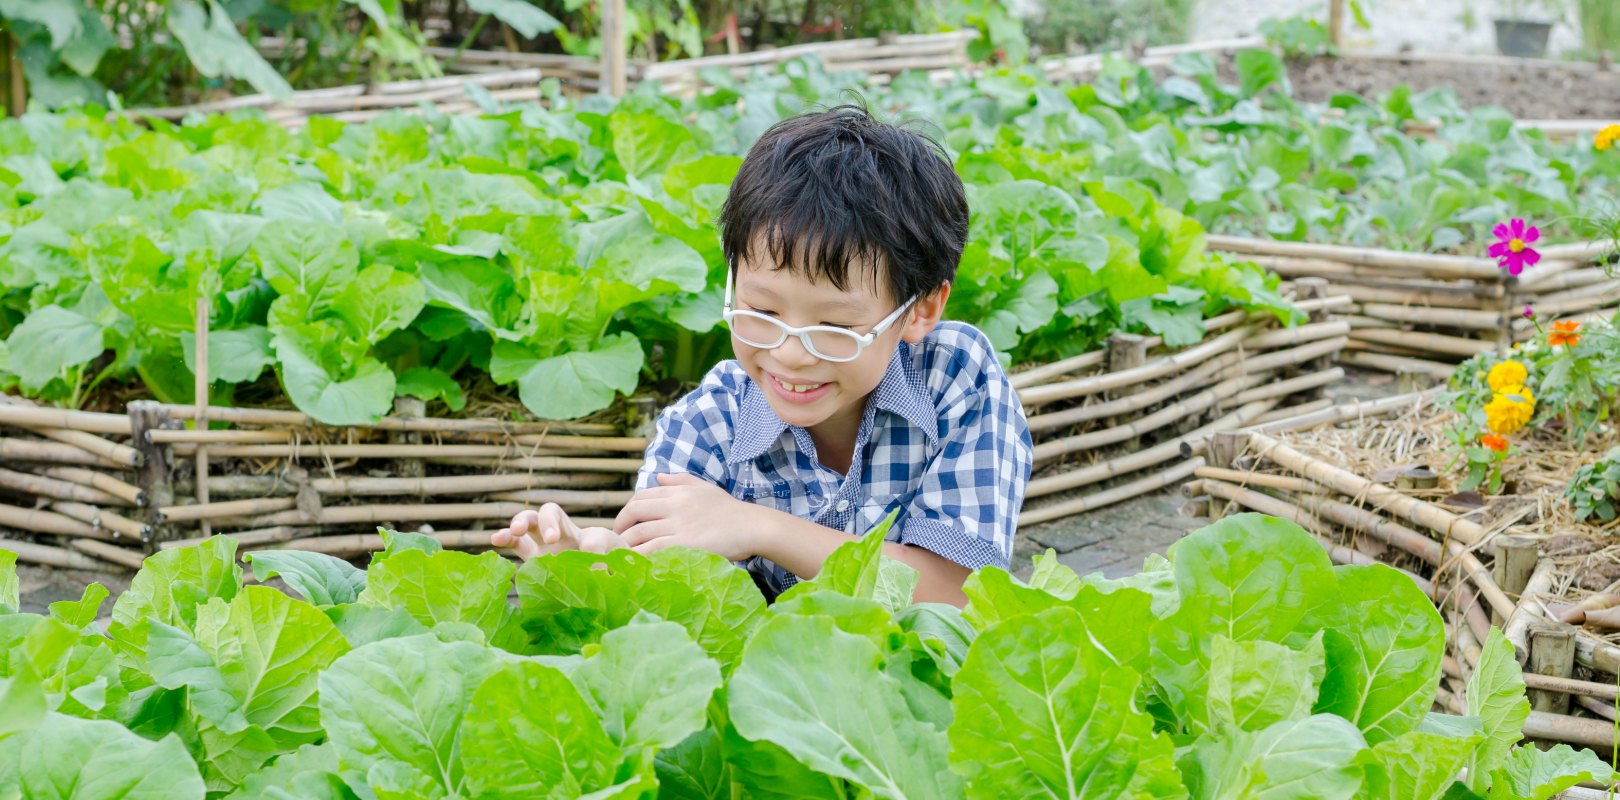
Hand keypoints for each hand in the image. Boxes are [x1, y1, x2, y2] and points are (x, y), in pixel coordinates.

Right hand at [491, 503, 626, 560]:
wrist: (617, 575)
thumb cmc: (612, 554)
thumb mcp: (611, 546)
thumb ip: (599, 548)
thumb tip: (589, 565)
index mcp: (568, 528)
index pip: (552, 513)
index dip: (547, 521)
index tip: (552, 539)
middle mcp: (551, 539)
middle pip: (530, 520)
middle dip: (522, 521)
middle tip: (519, 530)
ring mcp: (542, 556)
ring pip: (519, 538)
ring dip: (508, 534)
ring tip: (497, 538)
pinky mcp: (538, 573)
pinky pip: (521, 563)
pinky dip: (508, 558)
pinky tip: (496, 558)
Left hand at [614, 473, 761, 559]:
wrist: (752, 527)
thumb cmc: (730, 510)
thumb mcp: (705, 488)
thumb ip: (680, 481)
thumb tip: (659, 477)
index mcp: (678, 492)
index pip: (640, 497)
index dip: (626, 512)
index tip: (623, 526)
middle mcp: (676, 505)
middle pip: (635, 512)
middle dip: (620, 527)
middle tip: (617, 541)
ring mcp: (680, 525)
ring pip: (640, 533)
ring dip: (627, 545)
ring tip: (623, 556)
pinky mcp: (685, 545)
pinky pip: (653, 550)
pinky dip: (640, 557)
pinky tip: (636, 564)